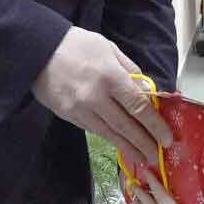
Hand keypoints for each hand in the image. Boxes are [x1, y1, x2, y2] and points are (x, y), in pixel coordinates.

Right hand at [32, 27, 172, 160]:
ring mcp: (81, 109)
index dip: (154, 125)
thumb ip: (130, 70)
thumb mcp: (108, 48)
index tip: (166, 137)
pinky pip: (94, 130)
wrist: (36, 50)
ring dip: (128, 148)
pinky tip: (120, 144)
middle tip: (157, 155)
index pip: (138, 106)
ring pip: (110, 133)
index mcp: (110, 76)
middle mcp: (96, 97)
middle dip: (144, 143)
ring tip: (142, 158)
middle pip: (126, 126)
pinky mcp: (69, 116)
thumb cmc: (76, 44)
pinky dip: (109, 139)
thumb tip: (148, 91)